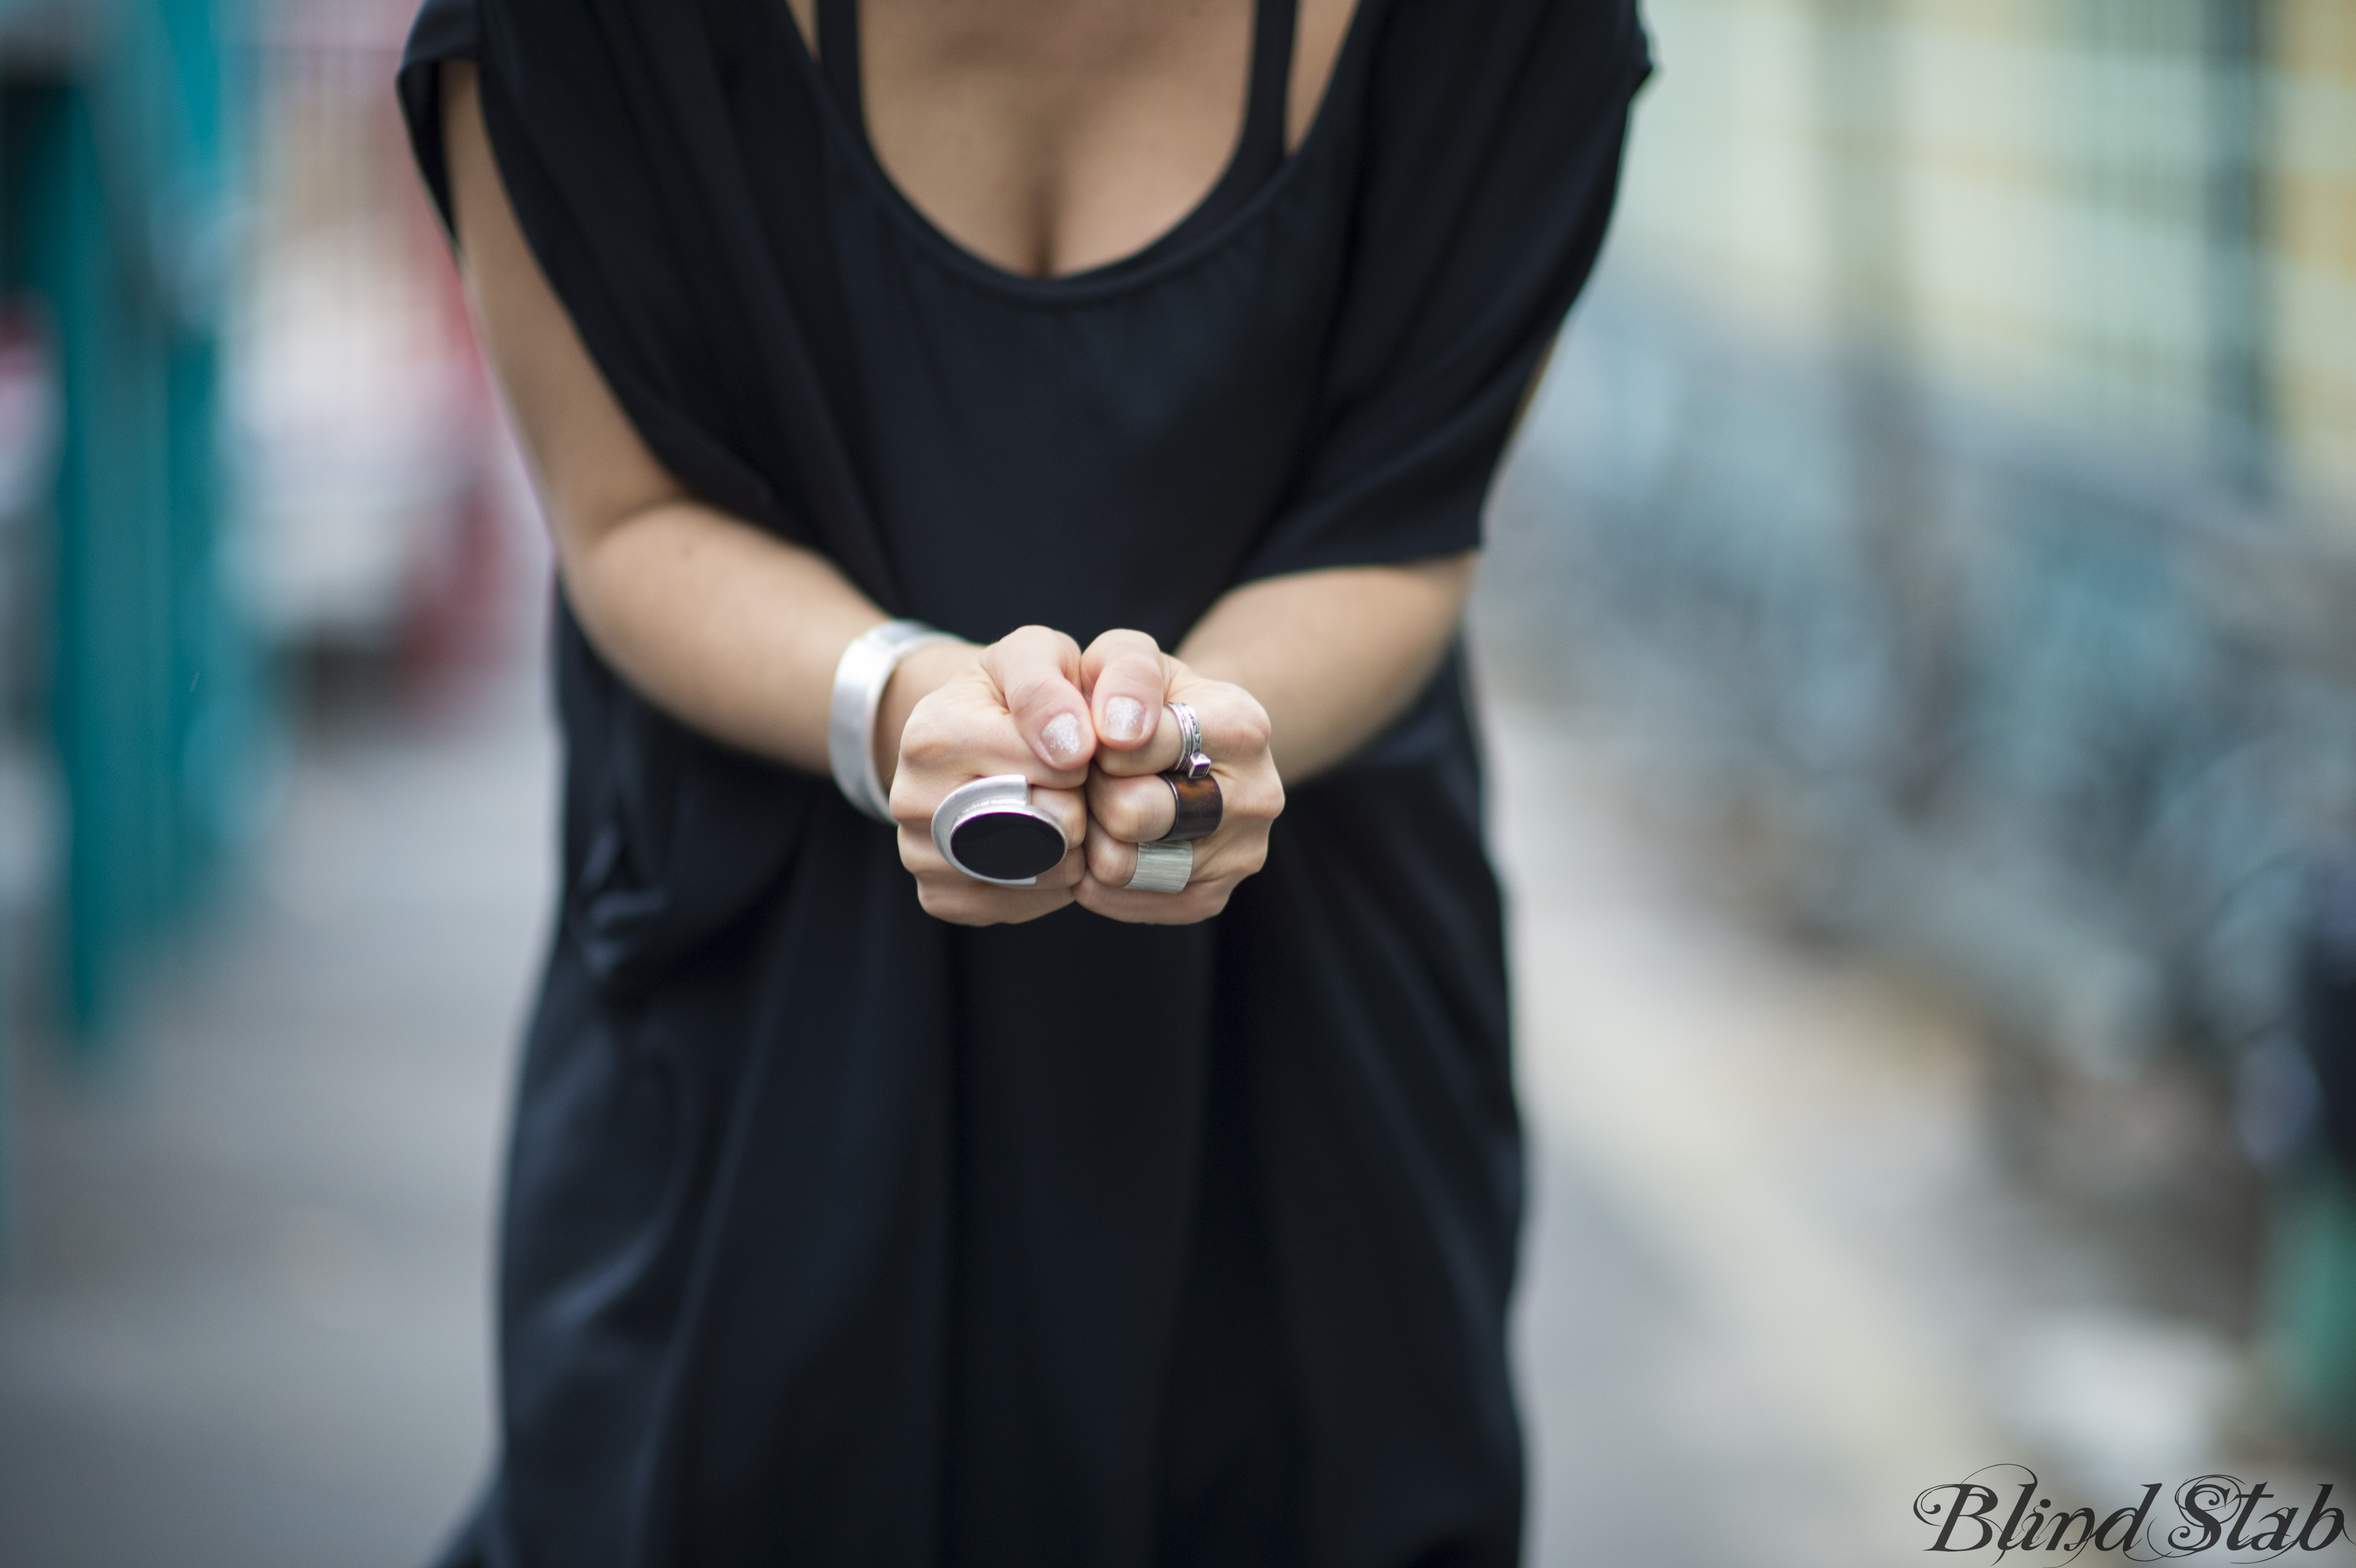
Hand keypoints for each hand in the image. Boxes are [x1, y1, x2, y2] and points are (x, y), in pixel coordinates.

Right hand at [888, 625, 1095, 924]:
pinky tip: (1040, 844)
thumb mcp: (1036, 654)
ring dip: (1071, 844)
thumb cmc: (1015, 689)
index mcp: (931, 733)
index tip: (1076, 742)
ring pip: (1042, 873)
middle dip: (1080, 801)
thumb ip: (1052, 685)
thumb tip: (1073, 748)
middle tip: (1069, 779)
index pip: (1053, 766)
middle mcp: (911, 799)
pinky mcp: (939, 897)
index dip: (1085, 756)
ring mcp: (919, 855)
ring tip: (1056, 806)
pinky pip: (1021, 904)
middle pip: (1050, 827)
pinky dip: (1048, 882)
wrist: (971, 728)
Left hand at [1072, 630, 1283, 925]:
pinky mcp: (1210, 898)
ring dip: (1090, 835)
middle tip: (1094, 776)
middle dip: (1092, 791)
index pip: (1131, 747)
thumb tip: (1115, 734)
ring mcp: (1240, 855)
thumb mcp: (1131, 657)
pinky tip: (1104, 841)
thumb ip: (1122, 670)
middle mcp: (1256, 796)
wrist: (1189, 745)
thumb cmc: (1147, 698)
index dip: (1094, 742)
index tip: (1098, 736)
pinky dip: (1094, 875)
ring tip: (1097, 806)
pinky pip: (1119, 901)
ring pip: (1119, 865)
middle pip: (1128, 813)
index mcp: (1243, 727)